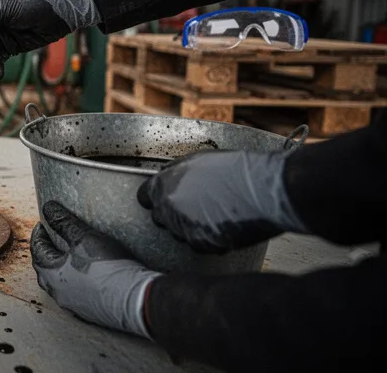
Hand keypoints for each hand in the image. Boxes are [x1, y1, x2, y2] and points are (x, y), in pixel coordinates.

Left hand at [32, 201, 158, 338]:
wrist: (135, 300)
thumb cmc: (107, 268)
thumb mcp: (84, 238)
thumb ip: (64, 222)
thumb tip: (48, 208)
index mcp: (52, 274)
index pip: (37, 251)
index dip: (39, 235)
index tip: (43, 224)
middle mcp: (59, 293)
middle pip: (45, 270)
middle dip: (46, 254)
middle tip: (52, 240)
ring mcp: (74, 305)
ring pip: (59, 285)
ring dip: (59, 271)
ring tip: (68, 258)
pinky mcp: (90, 312)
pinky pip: (75, 295)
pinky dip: (74, 284)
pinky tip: (85, 278)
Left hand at [137, 150, 305, 253]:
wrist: (261, 188)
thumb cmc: (233, 169)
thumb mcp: (196, 161)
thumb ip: (175, 173)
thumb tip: (169, 178)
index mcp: (162, 186)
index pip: (144, 197)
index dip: (154, 197)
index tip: (163, 198)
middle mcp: (168, 209)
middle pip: (160, 218)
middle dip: (171, 214)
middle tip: (193, 206)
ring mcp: (184, 230)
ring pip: (180, 234)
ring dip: (190, 227)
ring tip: (213, 214)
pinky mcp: (203, 245)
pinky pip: (200, 244)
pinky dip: (208, 238)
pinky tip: (223, 225)